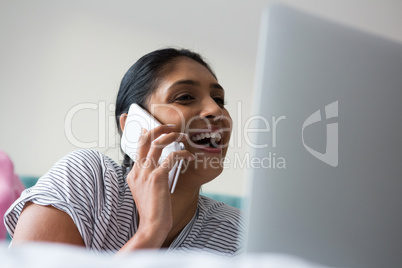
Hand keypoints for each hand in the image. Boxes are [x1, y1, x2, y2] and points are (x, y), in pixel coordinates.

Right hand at [123, 124, 193, 249]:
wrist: (152, 225)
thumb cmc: (154, 209)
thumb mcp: (147, 190)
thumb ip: (150, 175)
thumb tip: (163, 161)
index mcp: (134, 173)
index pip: (138, 146)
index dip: (147, 133)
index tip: (156, 127)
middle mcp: (137, 170)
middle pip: (145, 139)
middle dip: (159, 128)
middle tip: (172, 126)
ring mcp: (146, 173)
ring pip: (158, 143)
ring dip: (173, 136)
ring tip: (183, 137)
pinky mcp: (157, 177)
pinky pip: (171, 157)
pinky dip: (183, 154)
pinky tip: (189, 158)